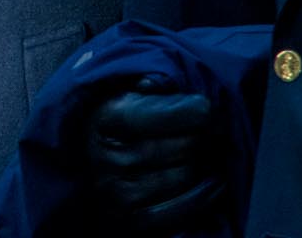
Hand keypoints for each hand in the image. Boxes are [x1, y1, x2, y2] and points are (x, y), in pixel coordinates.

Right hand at [82, 75, 223, 234]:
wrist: (87, 167)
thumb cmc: (115, 124)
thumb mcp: (120, 92)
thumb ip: (144, 82)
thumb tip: (161, 84)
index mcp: (106, 116)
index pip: (172, 113)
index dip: (199, 110)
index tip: (208, 108)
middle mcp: (108, 156)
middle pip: (187, 144)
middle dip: (206, 136)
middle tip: (212, 131)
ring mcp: (117, 191)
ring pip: (188, 174)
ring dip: (206, 164)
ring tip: (206, 153)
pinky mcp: (131, 220)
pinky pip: (185, 209)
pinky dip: (207, 196)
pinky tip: (213, 182)